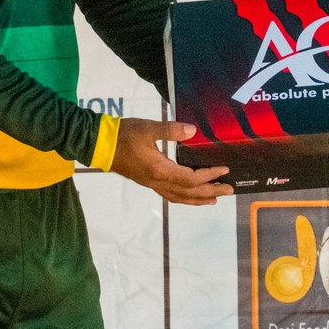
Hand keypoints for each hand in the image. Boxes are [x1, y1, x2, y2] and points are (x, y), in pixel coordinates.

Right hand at [110, 118, 231, 205]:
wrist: (99, 145)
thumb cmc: (124, 135)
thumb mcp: (148, 128)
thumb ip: (171, 130)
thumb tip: (192, 131)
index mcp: (160, 170)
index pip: (190, 179)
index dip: (209, 176)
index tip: (224, 171)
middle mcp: (157, 181)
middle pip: (188, 193)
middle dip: (210, 192)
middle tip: (229, 191)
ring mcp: (152, 184)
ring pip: (178, 197)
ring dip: (198, 199)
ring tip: (214, 200)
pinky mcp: (147, 181)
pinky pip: (170, 195)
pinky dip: (184, 198)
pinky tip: (189, 196)